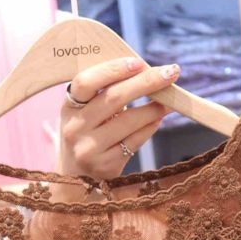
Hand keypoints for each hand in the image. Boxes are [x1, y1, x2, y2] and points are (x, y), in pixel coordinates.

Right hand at [57, 57, 179, 180]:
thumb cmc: (88, 133)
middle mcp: (75, 127)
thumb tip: (147, 73)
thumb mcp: (86, 111)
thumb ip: (107, 92)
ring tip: (169, 101)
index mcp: (69, 106)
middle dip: (146, 82)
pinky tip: (158, 119)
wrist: (77, 176)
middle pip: (113, 98)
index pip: (87, 81)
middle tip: (171, 72)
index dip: (113, 70)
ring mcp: (89, 149)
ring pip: (128, 121)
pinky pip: (134, 142)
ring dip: (154, 107)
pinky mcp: (105, 166)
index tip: (139, 62)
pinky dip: (150, 127)